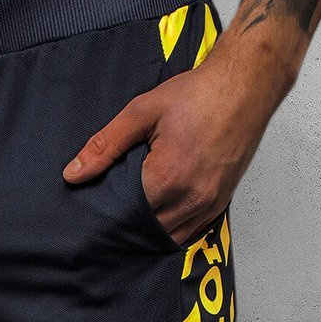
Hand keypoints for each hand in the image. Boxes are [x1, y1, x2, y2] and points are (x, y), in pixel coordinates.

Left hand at [62, 35, 284, 245]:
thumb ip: (105, 145)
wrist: (247, 83)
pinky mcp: (221, 202)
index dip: (108, 215)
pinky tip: (159, 214)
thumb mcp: (142, 112)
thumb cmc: (201, 94)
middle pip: (147, 231)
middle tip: (109, 217)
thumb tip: (73, 173)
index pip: (126, 216)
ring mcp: (210, 204)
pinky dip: (173, 227)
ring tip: (132, 216)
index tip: (94, 213)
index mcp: (168, 178)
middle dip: (128, 226)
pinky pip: (192, 230)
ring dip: (151, 230)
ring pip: (170, 237)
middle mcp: (192, 198)